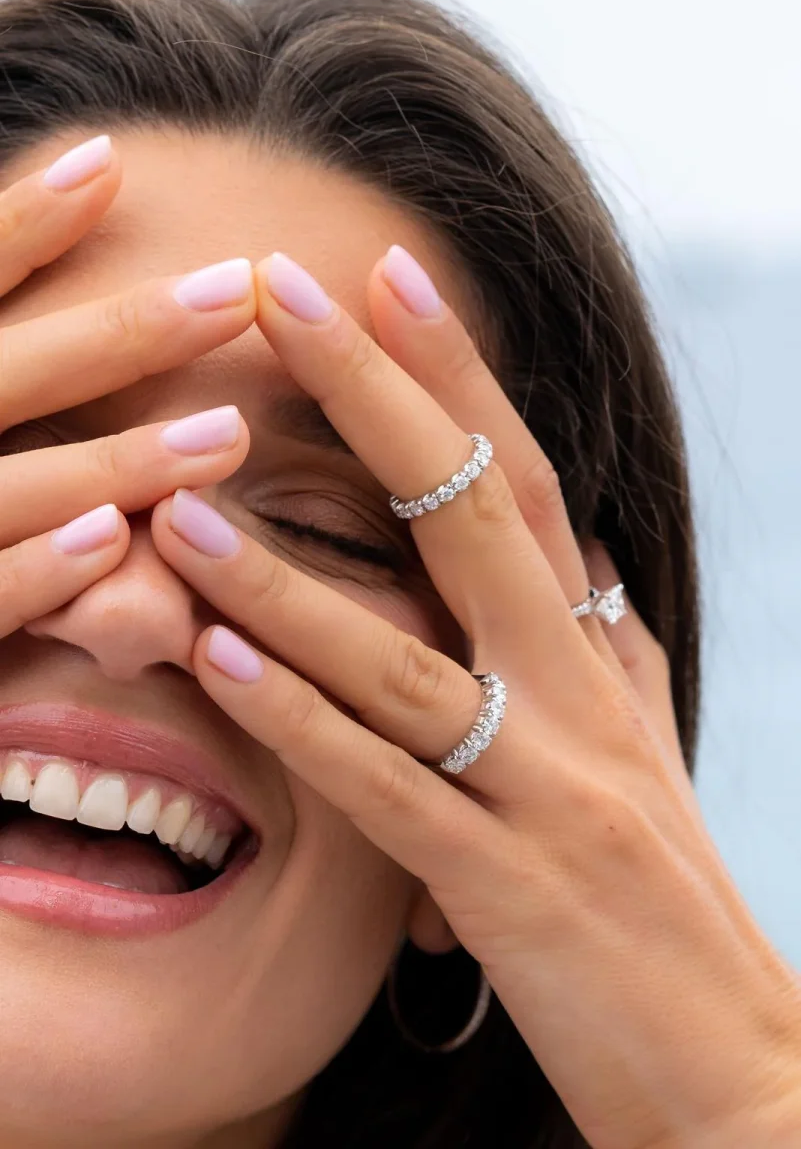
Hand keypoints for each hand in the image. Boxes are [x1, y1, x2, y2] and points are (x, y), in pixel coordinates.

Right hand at [0, 135, 253, 636]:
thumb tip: (65, 218)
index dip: (22, 224)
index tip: (112, 163)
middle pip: (5, 375)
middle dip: (122, 335)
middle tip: (239, 291)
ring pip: (6, 489)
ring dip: (114, 460)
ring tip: (230, 435)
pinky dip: (36, 568)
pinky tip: (116, 540)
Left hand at [152, 248, 800, 1148]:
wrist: (731, 1063)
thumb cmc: (665, 896)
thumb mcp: (640, 746)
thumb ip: (606, 646)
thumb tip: (588, 558)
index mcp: (596, 658)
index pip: (526, 482)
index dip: (460, 375)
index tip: (390, 274)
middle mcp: (575, 700)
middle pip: (473, 516)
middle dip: (379, 396)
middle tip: (285, 290)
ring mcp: (542, 790)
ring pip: (403, 656)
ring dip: (288, 576)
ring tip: (185, 504)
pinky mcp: (503, 889)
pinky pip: (386, 791)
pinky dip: (301, 723)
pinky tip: (217, 662)